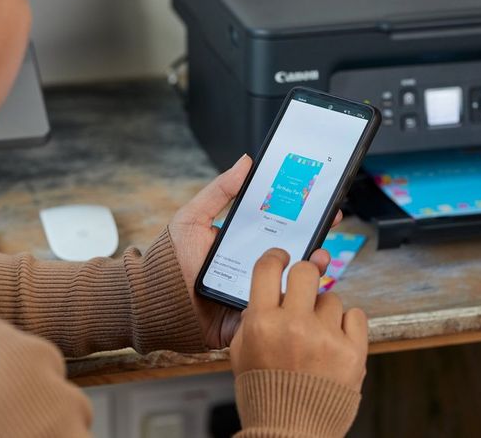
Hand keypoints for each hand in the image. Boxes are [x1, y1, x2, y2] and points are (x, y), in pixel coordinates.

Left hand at [169, 154, 341, 348]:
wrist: (152, 301)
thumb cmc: (170, 259)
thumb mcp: (193, 218)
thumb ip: (220, 191)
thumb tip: (246, 161)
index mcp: (246, 245)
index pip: (285, 230)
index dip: (308, 219)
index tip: (327, 208)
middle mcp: (256, 269)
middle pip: (296, 257)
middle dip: (318, 245)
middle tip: (328, 233)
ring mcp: (256, 294)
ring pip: (294, 286)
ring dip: (312, 274)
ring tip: (318, 260)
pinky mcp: (252, 319)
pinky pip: (279, 315)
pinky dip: (295, 304)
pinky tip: (305, 291)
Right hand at [230, 248, 367, 391]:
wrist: (291, 431)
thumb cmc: (265, 393)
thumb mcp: (243, 352)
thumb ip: (253, 317)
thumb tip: (272, 289)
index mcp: (262, 323)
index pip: (268, 267)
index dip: (276, 256)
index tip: (283, 257)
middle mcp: (294, 325)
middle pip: (307, 271)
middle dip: (305, 276)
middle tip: (303, 289)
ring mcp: (326, 337)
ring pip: (332, 297)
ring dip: (324, 310)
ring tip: (316, 335)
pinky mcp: (353, 351)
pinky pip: (356, 315)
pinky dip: (347, 324)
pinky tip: (335, 339)